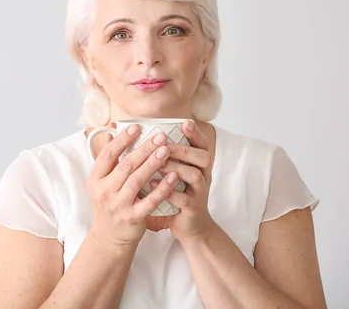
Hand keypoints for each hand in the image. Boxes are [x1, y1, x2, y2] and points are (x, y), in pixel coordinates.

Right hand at [87, 123, 179, 247]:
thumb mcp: (102, 182)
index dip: (122, 139)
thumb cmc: (109, 204)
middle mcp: (104, 192)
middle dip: (144, 149)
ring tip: (166, 150)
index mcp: (96, 179)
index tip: (137, 127)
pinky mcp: (133, 217)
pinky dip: (162, 188)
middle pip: (125, 165)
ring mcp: (119, 205)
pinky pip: (150, 200)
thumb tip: (111, 132)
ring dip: (153, 164)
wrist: (110, 238)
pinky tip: (173, 176)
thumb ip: (108, 159)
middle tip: (160, 136)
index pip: (108, 155)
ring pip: (137, 180)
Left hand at [145, 120, 216, 240]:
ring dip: (177, 167)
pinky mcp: (194, 209)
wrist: (188, 226)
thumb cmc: (177, 195)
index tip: (185, 123)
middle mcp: (204, 176)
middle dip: (183, 149)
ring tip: (159, 164)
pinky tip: (153, 186)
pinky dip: (170, 192)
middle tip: (165, 145)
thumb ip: (165, 158)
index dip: (195, 133)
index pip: (202, 144)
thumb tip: (144, 139)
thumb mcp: (175, 174)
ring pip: (195, 175)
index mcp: (199, 165)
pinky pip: (185, 199)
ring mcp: (200, 193)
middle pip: (203, 157)